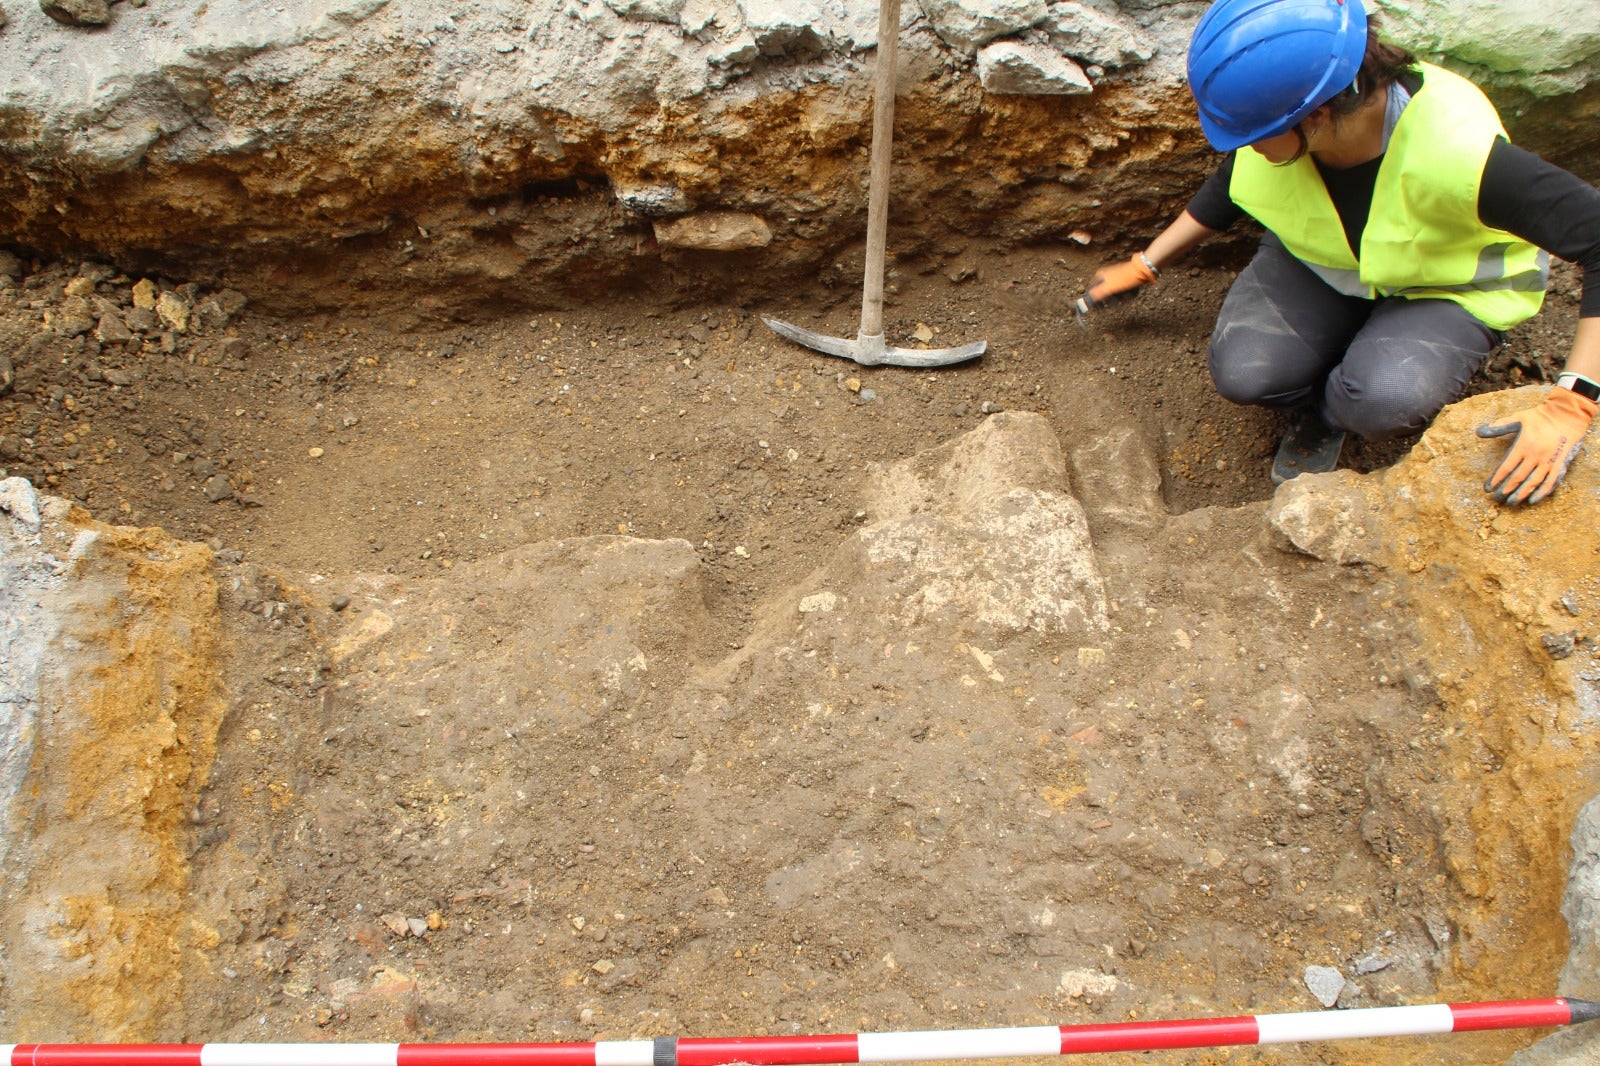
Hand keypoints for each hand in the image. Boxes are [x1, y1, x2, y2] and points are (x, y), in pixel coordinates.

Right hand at [1078, 253, 1158, 313]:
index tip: (1097, 310)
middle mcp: (1106, 276)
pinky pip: (1120, 292)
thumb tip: (1087, 301)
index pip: (1091, 291)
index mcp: (1100, 276)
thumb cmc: (1125, 279)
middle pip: (1102, 293)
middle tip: (1113, 305)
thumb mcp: (1109, 287)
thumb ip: (1097, 294)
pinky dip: (1124, 296)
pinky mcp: (1123, 281)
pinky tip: (1128, 297)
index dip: (1093, 302)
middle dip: (1109, 301)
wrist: (1142, 270)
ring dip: (1118, 300)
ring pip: (1112, 294)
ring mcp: (1115, 278)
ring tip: (1123, 301)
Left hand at [1477, 386, 1597, 504]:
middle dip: (1505, 490)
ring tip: (1511, 502)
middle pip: (1518, 478)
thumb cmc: (1540, 416)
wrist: (1568, 414)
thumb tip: (1478, 432)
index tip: (1487, 489)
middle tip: (1496, 498)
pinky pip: (1551, 482)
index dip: (1496, 479)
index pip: (1506, 467)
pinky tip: (1532, 500)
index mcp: (1523, 445)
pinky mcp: (1560, 464)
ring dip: (1521, 494)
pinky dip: (1541, 493)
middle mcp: (1535, 455)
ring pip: (1533, 482)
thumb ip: (1499, 427)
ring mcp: (1549, 461)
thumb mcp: (1518, 418)